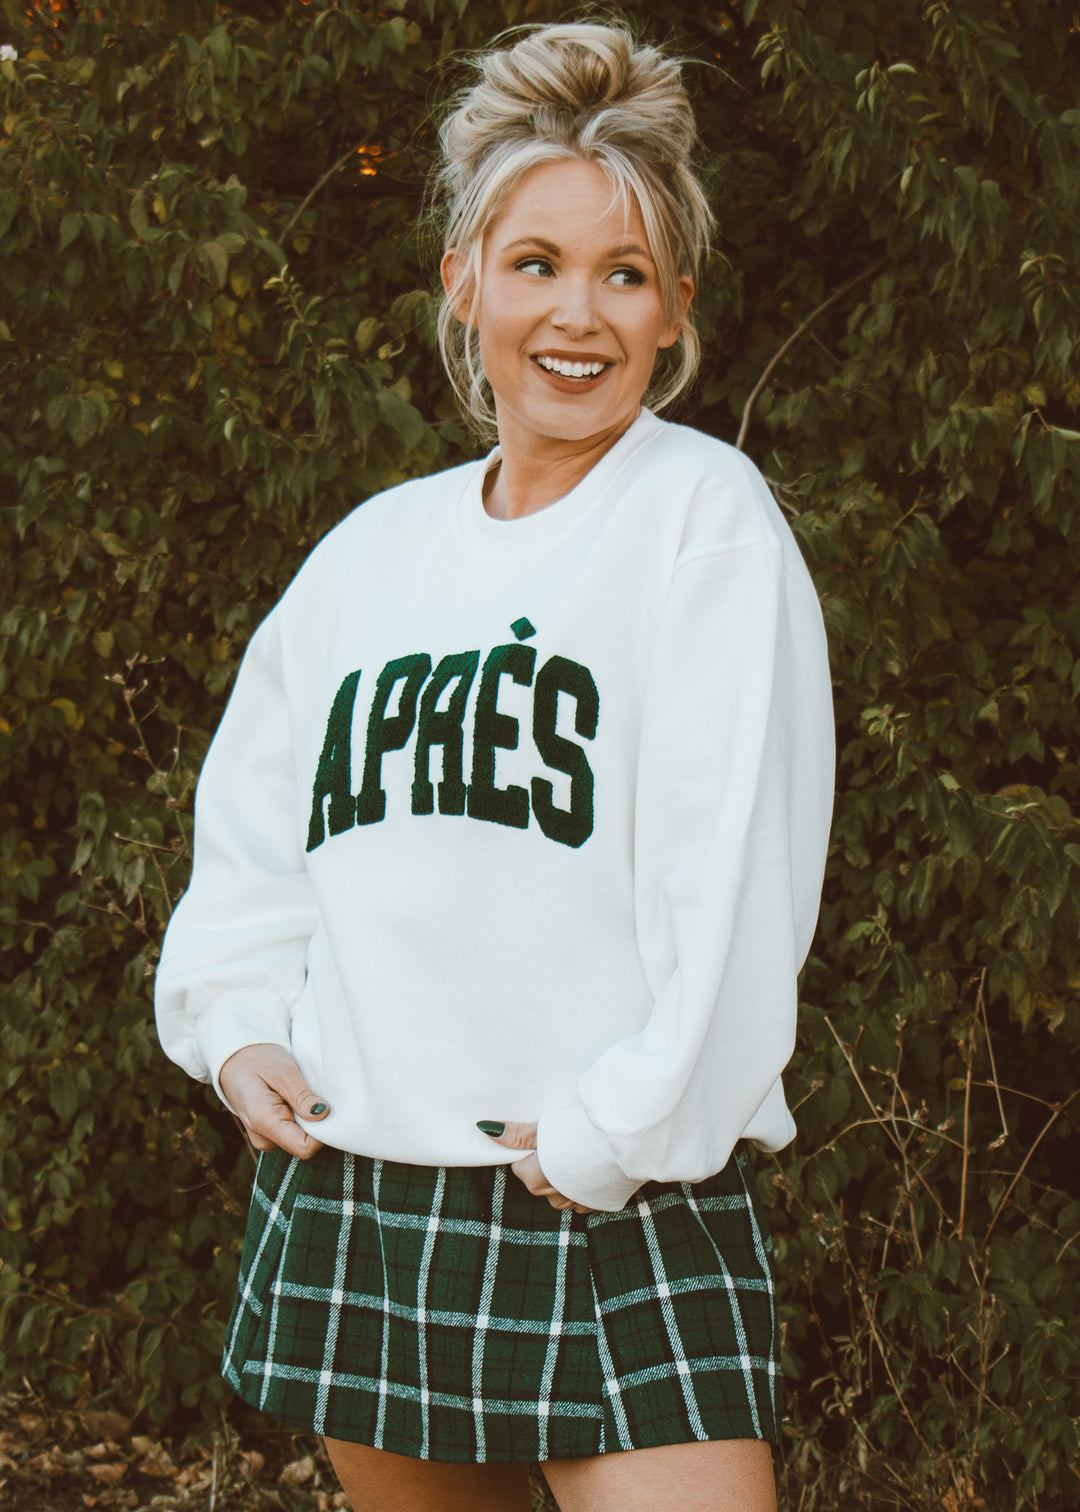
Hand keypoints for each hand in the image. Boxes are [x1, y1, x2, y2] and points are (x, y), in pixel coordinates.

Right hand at [219, 1043, 329, 1159]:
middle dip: (317, 1124)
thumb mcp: (283, 1072)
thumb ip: (301, 1096)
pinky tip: (296, 1100)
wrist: (234, 1060)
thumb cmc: (257, 1060)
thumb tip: (323, 1115)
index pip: (304, 1147)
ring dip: (309, 1120)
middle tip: (316, 1095)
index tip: (330, 1109)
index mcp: (264, 1123)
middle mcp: (263, 1138)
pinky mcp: (269, 1134)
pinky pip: (293, 1133)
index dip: (323, 1133)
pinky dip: (301, 1118)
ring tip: (303, 1094)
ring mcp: (266, 1138)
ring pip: (301, 1139)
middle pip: (304, 1144)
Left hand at [479, 1120, 593, 1213]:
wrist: (623, 1143)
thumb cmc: (580, 1132)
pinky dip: (586, 1187)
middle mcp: (554, 1198)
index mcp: (536, 1180)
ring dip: (567, 1178)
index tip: (547, 1138)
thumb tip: (486, 1130)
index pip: (521, 1167)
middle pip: (540, 1182)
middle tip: (564, 1143)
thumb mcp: (544, 1128)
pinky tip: (594, 1169)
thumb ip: (516, 1134)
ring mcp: (578, 1203)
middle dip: (548, 1166)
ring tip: (580, 1154)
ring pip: (562, 1193)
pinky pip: (584, 1199)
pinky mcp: (599, 1205)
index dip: (532, 1150)